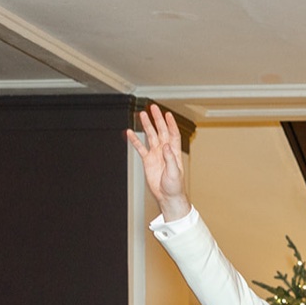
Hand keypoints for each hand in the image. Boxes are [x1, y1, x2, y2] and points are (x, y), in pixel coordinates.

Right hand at [125, 104, 189, 220]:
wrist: (167, 196)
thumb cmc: (175, 186)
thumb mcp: (174, 172)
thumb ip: (170, 158)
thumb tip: (166, 146)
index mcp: (174, 152)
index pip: (173, 134)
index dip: (171, 124)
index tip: (167, 114)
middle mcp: (165, 151)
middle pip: (161, 131)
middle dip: (157, 119)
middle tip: (153, 108)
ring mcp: (156, 154)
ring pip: (150, 136)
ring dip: (147, 125)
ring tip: (142, 115)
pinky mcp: (148, 160)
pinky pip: (140, 147)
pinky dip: (135, 140)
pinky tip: (130, 132)